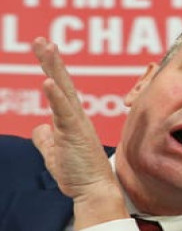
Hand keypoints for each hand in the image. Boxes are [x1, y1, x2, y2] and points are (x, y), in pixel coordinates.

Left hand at [31, 38, 127, 229]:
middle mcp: (76, 117)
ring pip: (63, 90)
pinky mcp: (74, 134)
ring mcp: (76, 124)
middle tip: (40, 40)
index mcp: (71, 120)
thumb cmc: (77, 175)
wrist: (93, 191)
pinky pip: (64, 111)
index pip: (59, 89)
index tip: (44, 48)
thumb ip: (46, 140)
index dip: (51, 68)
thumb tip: (38, 128)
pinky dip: (55, 96)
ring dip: (53, 68)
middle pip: (62, 82)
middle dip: (51, 60)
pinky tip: (47, 81)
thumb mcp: (54, 155)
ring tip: (46, 48)